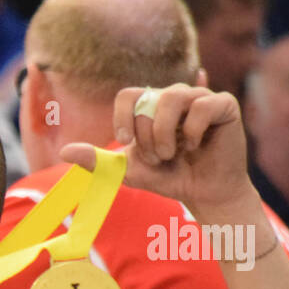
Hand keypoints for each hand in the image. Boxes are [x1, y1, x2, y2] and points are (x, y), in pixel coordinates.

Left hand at [60, 84, 255, 217]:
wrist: (202, 193)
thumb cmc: (167, 177)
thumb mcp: (127, 170)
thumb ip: (99, 160)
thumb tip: (63, 152)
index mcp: (150, 107)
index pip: (128, 95)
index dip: (123, 119)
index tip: (126, 143)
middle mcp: (173, 96)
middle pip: (148, 100)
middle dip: (147, 137)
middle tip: (158, 157)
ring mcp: (199, 98)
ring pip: (173, 97)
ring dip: (166, 133)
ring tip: (172, 153)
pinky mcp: (224, 105)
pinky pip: (202, 106)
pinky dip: (194, 131)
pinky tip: (198, 146)